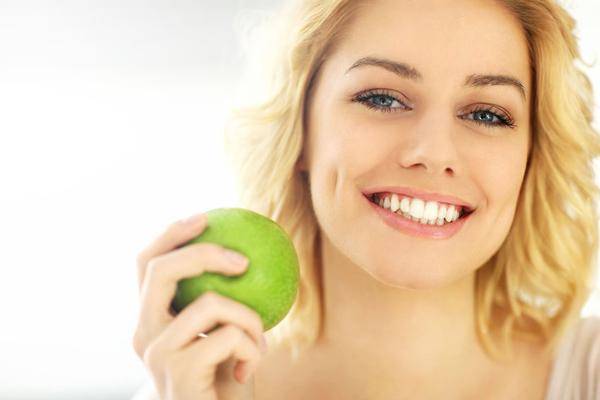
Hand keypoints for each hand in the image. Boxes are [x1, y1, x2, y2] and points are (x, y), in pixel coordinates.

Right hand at [132, 213, 266, 399]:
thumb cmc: (221, 378)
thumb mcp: (221, 334)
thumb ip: (223, 303)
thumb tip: (249, 256)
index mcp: (149, 318)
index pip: (146, 264)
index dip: (170, 234)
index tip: (204, 217)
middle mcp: (143, 333)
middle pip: (160, 270)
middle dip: (204, 253)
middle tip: (242, 260)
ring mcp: (156, 353)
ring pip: (210, 303)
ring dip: (249, 318)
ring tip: (259, 339)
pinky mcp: (178, 372)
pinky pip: (230, 336)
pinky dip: (253, 348)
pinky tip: (250, 367)